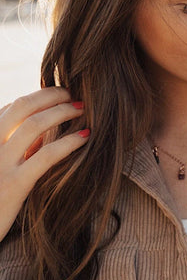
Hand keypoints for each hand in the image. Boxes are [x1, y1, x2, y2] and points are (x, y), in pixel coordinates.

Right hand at [0, 87, 87, 241]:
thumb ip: (16, 149)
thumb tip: (46, 133)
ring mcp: (0, 164)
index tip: (59, 95)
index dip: (38, 97)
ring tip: (83, 110)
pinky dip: (69, 141)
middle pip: (22, 107)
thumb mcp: (2, 167)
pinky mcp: (15, 185)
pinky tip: (86, 136)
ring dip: (63, 112)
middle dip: (51, 95)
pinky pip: (46, 155)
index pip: (10, 108)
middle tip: (73, 95)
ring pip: (34, 125)